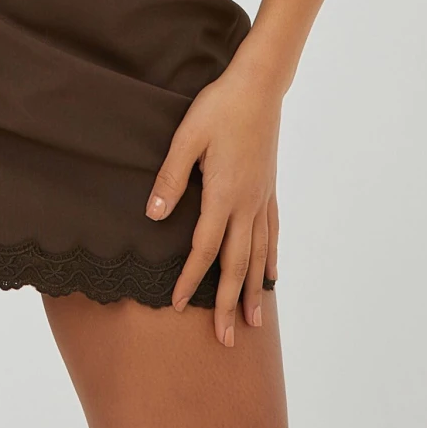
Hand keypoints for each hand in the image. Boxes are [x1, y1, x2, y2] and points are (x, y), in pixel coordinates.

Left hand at [144, 45, 283, 344]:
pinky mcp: (269, 188)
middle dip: (228, 303)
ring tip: (252, 322)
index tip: (176, 306)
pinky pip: (272, 233)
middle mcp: (246, 204)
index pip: (204, 249)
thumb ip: (170, 177)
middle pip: (236, 264)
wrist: (259, 87)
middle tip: (224, 340)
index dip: (190, 279)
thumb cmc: (218, 108)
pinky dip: (271, 258)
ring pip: (259, 255)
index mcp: (222, 194)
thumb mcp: (186, 137)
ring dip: (253, 290)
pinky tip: (271, 275)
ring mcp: (261, 198)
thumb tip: (154, 215)